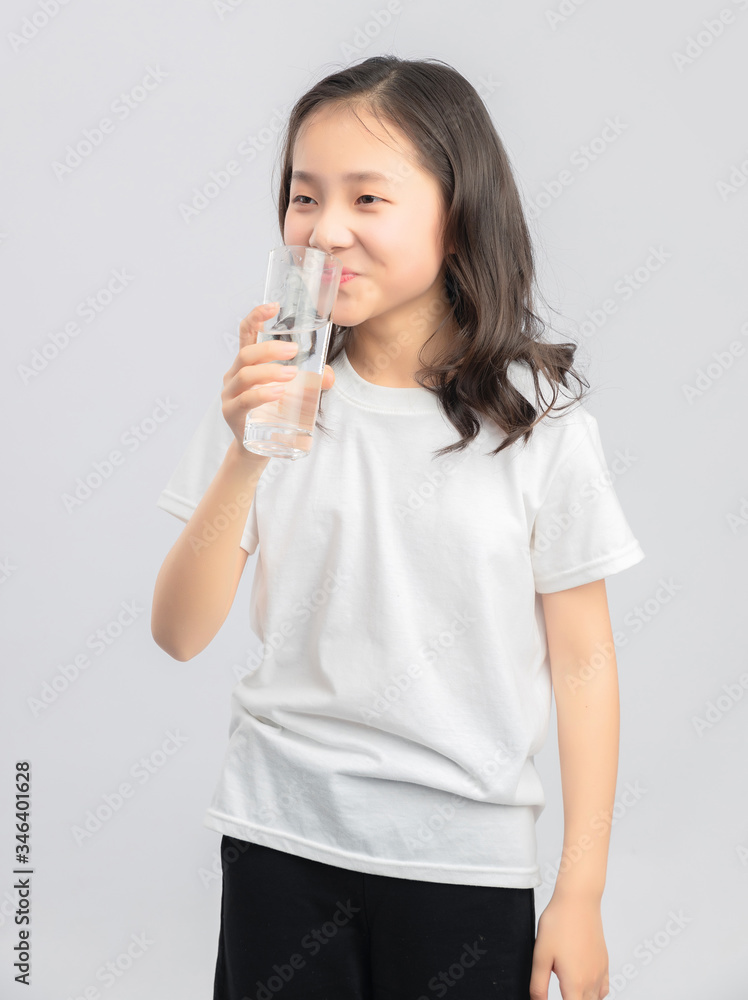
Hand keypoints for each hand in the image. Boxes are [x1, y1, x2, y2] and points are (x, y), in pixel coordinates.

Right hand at [221, 301, 336, 452]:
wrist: (258, 448)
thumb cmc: (274, 414)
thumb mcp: (293, 394)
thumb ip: (311, 382)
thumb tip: (328, 375)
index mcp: (247, 364)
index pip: (246, 333)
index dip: (256, 317)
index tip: (273, 306)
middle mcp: (234, 376)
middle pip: (247, 353)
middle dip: (270, 349)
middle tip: (294, 352)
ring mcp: (230, 395)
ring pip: (246, 375)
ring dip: (270, 371)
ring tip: (291, 375)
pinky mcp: (232, 414)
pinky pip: (245, 400)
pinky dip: (262, 394)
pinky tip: (278, 393)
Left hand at [530, 893, 609, 999]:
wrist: (578, 900)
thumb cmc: (559, 924)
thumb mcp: (540, 955)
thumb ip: (538, 985)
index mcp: (574, 984)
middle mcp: (591, 982)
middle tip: (560, 992)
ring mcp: (600, 972)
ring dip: (583, 999)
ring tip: (568, 992)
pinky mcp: (604, 962)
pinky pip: (603, 989)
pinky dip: (595, 994)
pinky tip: (584, 986)